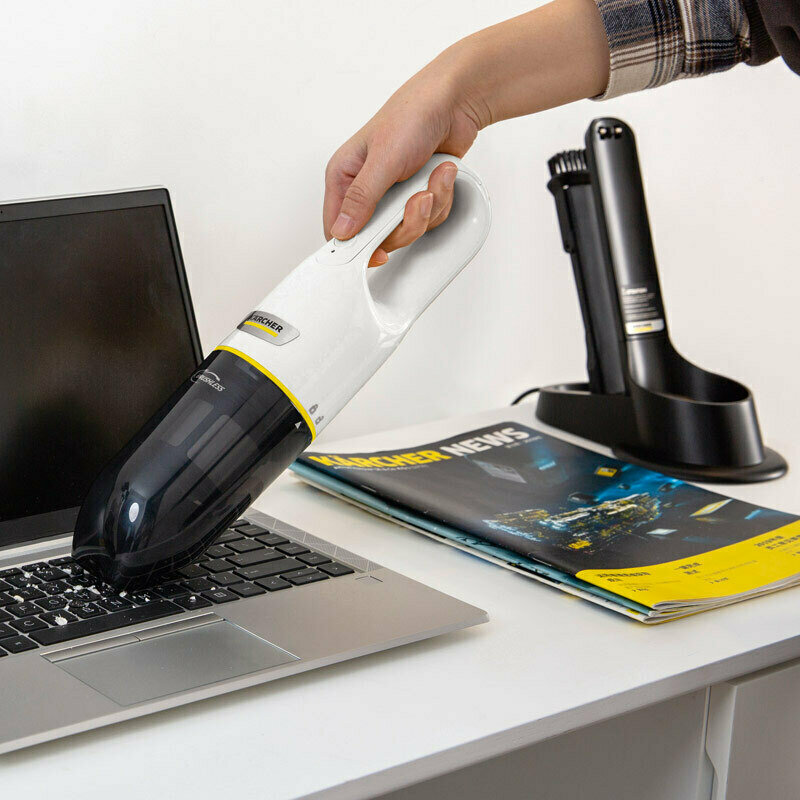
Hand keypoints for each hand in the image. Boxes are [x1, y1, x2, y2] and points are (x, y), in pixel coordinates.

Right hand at [323, 0, 609, 266]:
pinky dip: (440, 199)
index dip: (356, 247)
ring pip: (407, 230)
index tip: (378, 254)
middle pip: (378, 237)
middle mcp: (365, 189)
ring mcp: (393, 195)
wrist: (455, 102)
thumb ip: (361, 200)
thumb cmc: (413, 115)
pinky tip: (442, 174)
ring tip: (434, 179)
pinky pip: (428, 218)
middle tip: (418, 200)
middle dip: (406, 222)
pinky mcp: (417, 195)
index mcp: (344, 177)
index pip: (337, 228)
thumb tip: (341, 231)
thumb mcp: (383, 160)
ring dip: (428, 208)